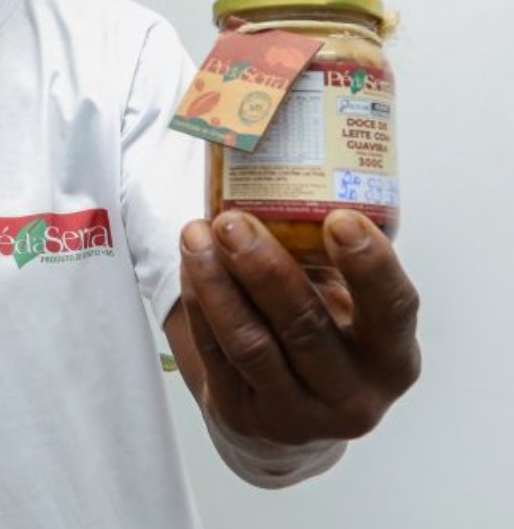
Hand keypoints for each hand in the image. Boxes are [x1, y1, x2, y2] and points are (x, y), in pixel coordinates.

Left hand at [175, 209, 419, 445]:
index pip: (392, 311)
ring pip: (249, 343)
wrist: (294, 415)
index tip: (340, 217)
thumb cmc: (328, 338)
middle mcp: (352, 395)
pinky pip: (213, 352)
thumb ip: (333, 262)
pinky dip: (198, 303)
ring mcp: (295, 415)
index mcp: (392, 359)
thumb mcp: (351, 310)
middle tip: (233, 220)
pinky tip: (191, 263)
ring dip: (217, 282)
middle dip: (264, 268)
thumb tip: (287, 166)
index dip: (369, 266)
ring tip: (197, 233)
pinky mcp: (243, 416)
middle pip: (305, 327)